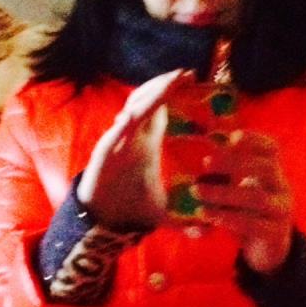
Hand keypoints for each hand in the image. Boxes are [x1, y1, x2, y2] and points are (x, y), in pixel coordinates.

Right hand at [77, 69, 188, 231]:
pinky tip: (128, 118)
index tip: (190, 75)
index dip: (171, 90)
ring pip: (129, 114)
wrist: (103, 219)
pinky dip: (119, 128)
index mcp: (146, 140)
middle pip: (145, 101)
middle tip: (182, 73)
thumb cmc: (131, 205)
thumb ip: (183, 219)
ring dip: (145, 99)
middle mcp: (131, 136)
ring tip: (164, 86)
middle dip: (162, 86)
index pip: (159, 106)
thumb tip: (204, 233)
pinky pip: (110, 139)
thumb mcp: (162, 210)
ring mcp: (116, 144)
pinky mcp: (102, 158)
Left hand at [194, 131, 292, 272]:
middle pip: (266, 168)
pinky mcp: (273, 234)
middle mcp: (281, 189)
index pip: (271, 149)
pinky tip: (206, 215)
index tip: (231, 137)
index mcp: (273, 174)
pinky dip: (227, 218)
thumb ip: (225, 177)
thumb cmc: (248, 214)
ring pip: (257, 198)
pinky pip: (252, 224)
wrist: (268, 251)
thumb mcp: (240, 192)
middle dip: (235, 163)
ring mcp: (280, 212)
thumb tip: (195, 160)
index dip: (254, 140)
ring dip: (224, 193)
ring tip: (196, 191)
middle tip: (205, 162)